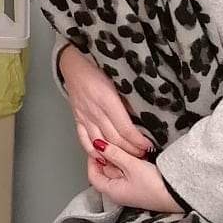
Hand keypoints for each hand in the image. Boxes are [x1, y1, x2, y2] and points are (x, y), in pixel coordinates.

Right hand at [59, 44, 150, 161]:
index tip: (148, 146)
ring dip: (115, 154)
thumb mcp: (118, 78)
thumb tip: (143, 116)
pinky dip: (93, 152)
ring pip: (100, 143)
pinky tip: (103, 158)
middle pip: (114, 139)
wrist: (73, 62)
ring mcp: (84, 116)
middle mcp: (95, 111)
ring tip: (128, 159)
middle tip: (142, 156)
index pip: (125, 129)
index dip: (137, 141)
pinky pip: (84, 139)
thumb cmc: (97, 66)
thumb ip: (128, 98)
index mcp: (107, 100)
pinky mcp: (77, 118)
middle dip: (130, 150)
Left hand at [87, 143, 183, 214]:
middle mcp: (119, 192)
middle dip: (107, 157)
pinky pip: (129, 172)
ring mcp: (130, 190)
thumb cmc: (155, 186)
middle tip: (111, 143)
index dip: (92, 160)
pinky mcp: (140, 185)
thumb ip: (114, 154)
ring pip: (118, 171)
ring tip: (124, 147)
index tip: (97, 147)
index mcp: (112, 191)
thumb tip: (99, 145)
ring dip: (119, 159)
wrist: (178, 194)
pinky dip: (129, 163)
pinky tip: (135, 154)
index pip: (94, 175)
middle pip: (106, 172)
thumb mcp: (131, 166)